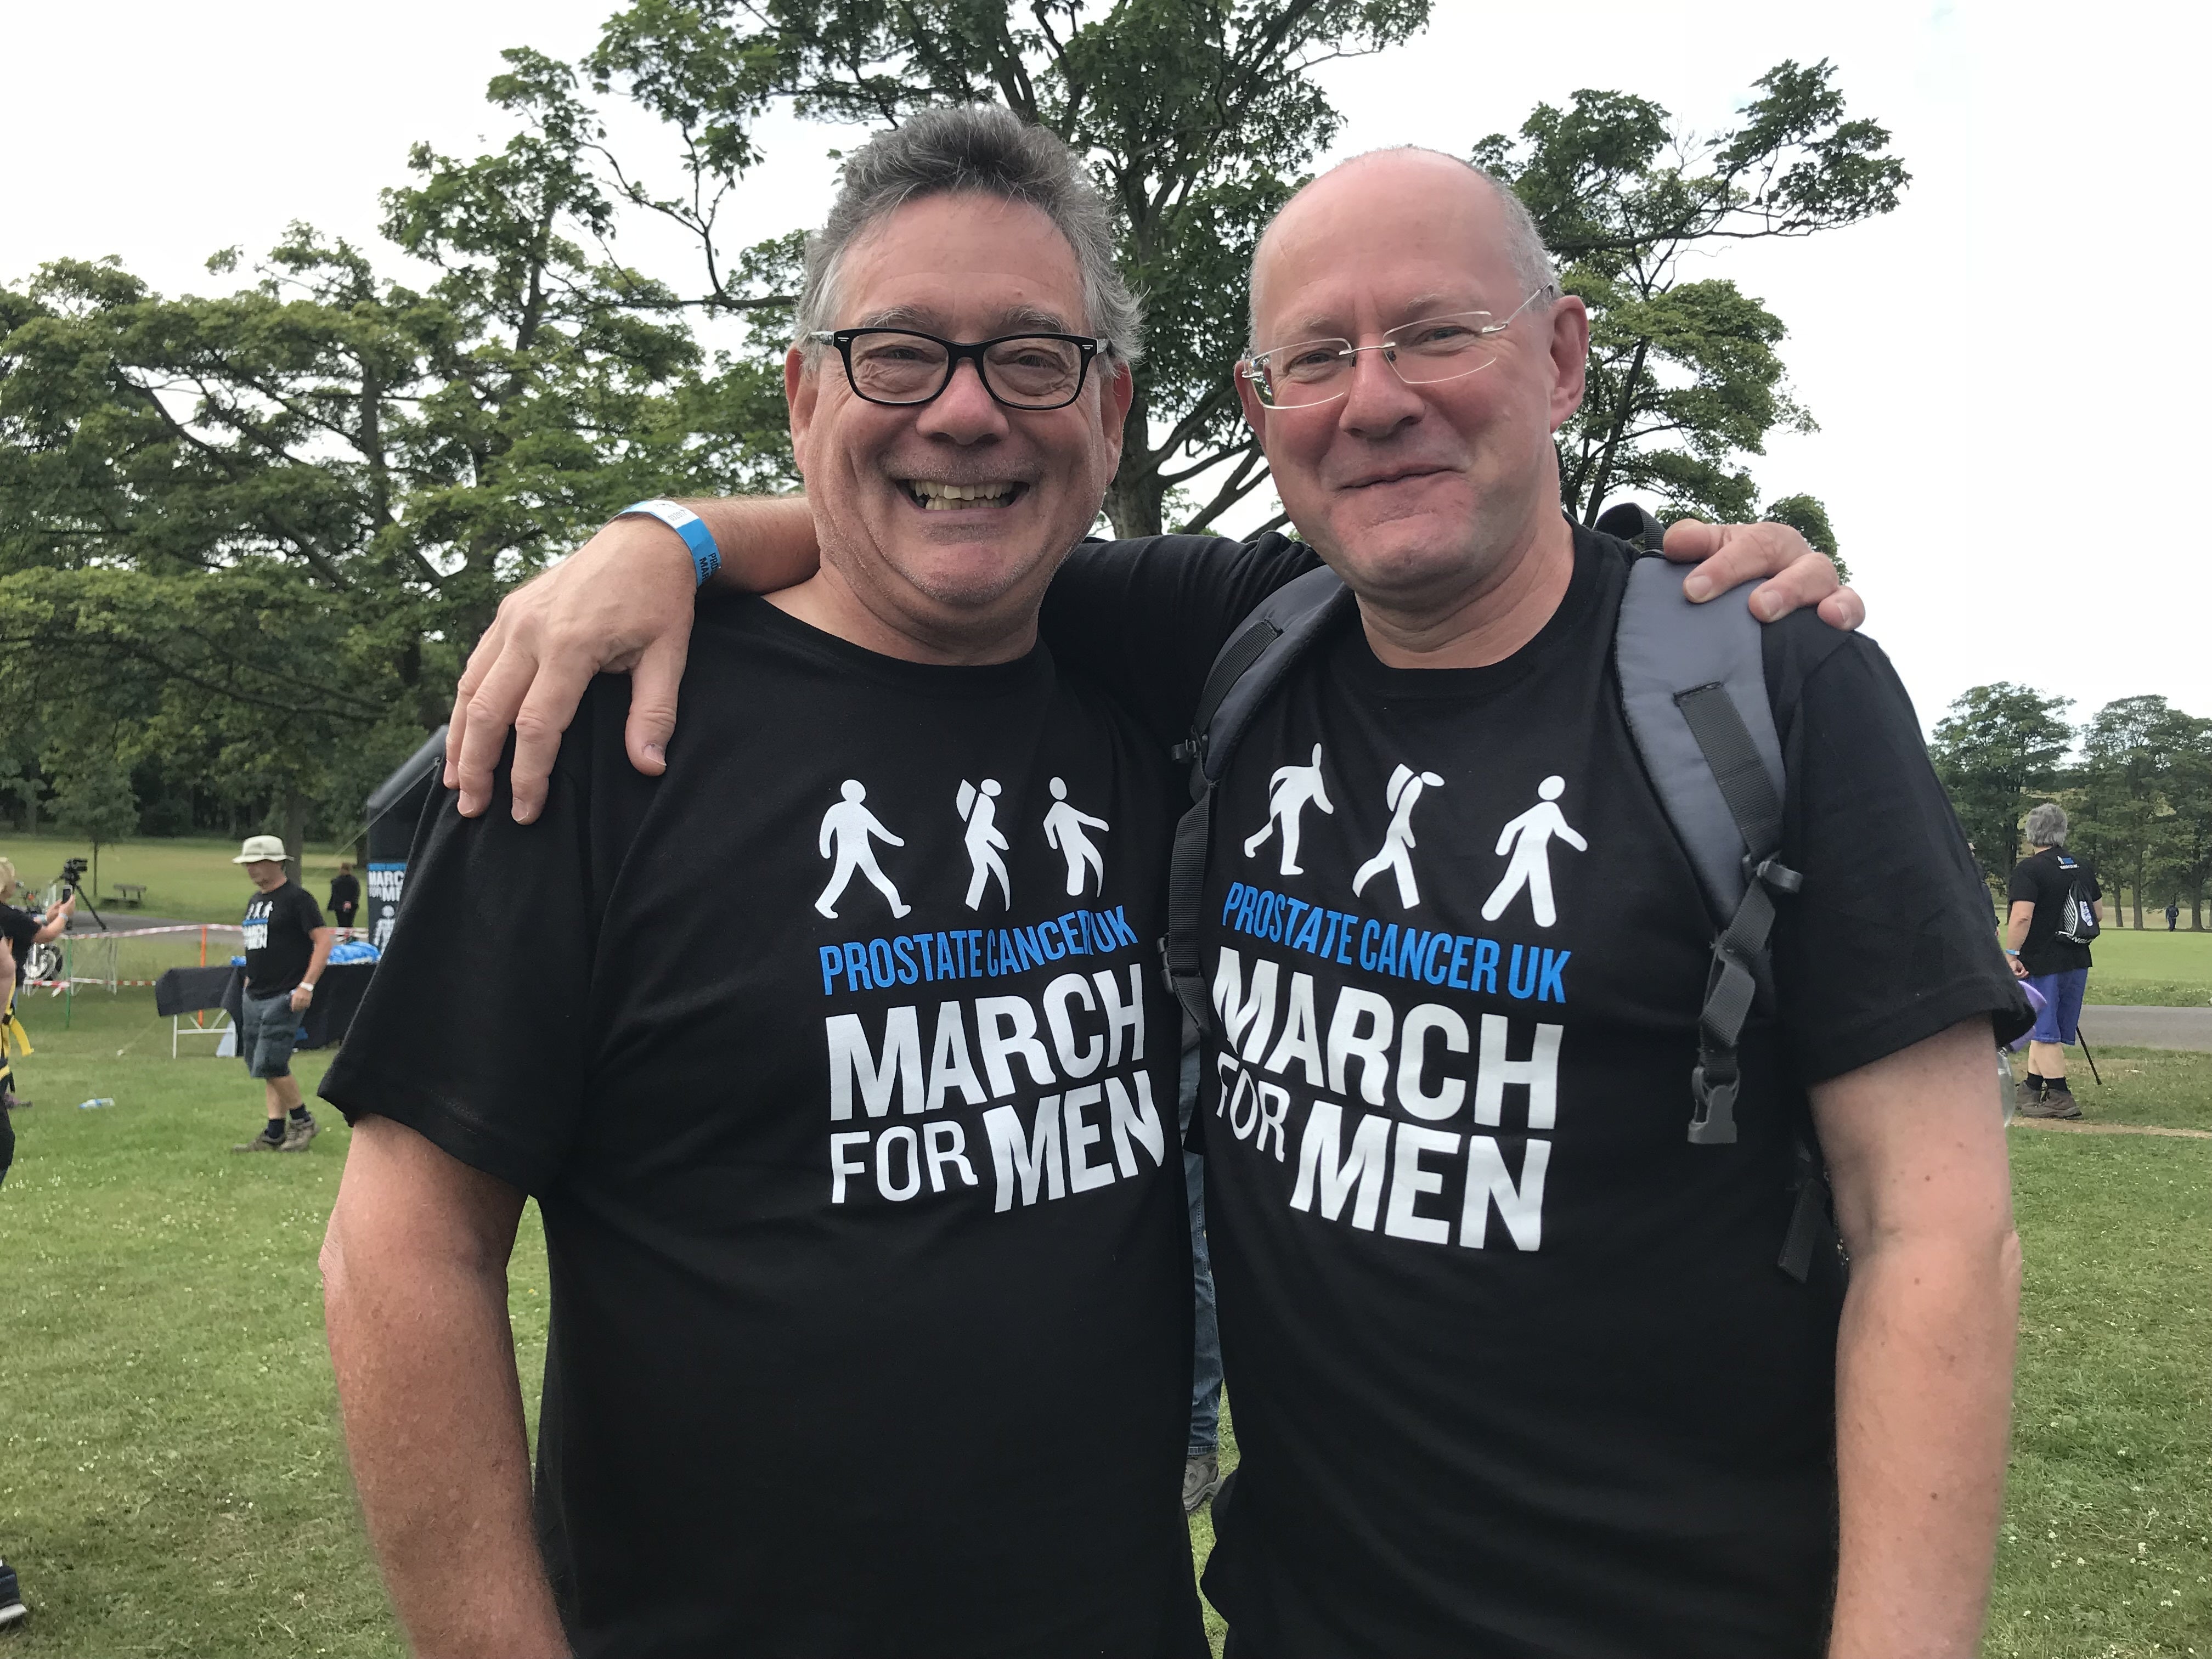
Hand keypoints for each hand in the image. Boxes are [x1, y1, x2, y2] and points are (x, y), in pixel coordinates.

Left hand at [291, 983, 315, 1012]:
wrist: (306, 985)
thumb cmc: (300, 988)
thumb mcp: (295, 993)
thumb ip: (294, 997)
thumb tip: (293, 1003)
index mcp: (295, 997)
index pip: (294, 1005)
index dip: (293, 1008)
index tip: (293, 1010)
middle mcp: (299, 998)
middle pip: (298, 1006)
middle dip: (297, 1009)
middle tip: (296, 1011)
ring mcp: (304, 999)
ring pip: (302, 1006)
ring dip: (301, 1008)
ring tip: (301, 1010)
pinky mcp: (308, 999)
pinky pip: (307, 1004)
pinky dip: (306, 1006)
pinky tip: (305, 1007)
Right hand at [447, 517, 698, 822]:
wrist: (644, 541)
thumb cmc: (660, 600)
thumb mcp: (670, 655)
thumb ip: (654, 712)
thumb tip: (649, 767)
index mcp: (570, 645)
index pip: (537, 725)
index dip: (528, 775)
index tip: (526, 812)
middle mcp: (530, 631)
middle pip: (488, 711)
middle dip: (477, 767)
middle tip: (473, 810)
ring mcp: (512, 618)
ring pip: (470, 688)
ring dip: (459, 739)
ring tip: (455, 783)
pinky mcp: (508, 612)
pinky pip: (476, 665)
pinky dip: (465, 704)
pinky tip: (465, 734)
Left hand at [1663, 519, 1864, 630]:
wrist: (1756, 602)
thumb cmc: (1735, 575)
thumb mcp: (1712, 554)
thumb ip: (1693, 543)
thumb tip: (1674, 544)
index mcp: (1767, 541)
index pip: (1749, 545)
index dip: (1724, 566)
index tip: (1694, 590)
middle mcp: (1797, 559)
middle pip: (1792, 563)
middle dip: (1775, 585)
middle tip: (1756, 608)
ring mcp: (1821, 585)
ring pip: (1823, 581)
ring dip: (1803, 595)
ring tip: (1785, 614)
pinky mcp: (1838, 609)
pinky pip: (1851, 606)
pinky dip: (1846, 611)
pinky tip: (1833, 621)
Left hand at [2009, 956, 2028, 979]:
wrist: (2012, 960)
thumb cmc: (2016, 962)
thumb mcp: (2021, 967)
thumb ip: (2023, 970)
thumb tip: (2026, 973)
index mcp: (2017, 972)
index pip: (2021, 975)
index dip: (2024, 975)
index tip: (2027, 972)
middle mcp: (2015, 973)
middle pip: (2020, 976)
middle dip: (2024, 975)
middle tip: (2027, 972)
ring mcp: (2013, 973)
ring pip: (2019, 976)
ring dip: (2023, 974)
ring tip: (2024, 970)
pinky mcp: (2013, 972)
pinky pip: (2018, 974)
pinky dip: (2021, 973)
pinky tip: (2022, 970)